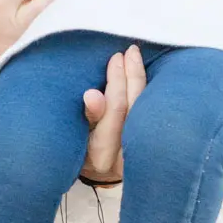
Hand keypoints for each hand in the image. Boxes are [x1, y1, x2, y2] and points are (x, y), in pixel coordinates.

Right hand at [80, 45, 145, 183]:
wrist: (92, 169)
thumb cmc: (73, 145)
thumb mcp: (71, 133)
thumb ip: (86, 116)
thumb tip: (92, 94)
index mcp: (100, 155)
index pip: (115, 112)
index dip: (116, 82)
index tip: (115, 58)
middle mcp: (123, 158)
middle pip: (134, 110)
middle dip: (132, 77)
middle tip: (129, 52)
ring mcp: (138, 155)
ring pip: (146, 112)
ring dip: (141, 81)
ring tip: (136, 56)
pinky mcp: (148, 149)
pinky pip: (151, 116)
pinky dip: (148, 93)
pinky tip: (145, 74)